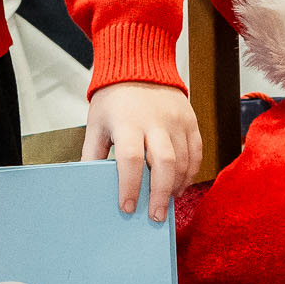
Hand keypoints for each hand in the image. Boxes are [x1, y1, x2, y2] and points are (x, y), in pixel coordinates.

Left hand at [84, 81, 203, 223]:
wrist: (140, 66)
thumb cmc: (114, 99)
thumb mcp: (96, 123)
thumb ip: (93, 154)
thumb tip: (88, 184)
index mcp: (127, 122)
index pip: (130, 159)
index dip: (130, 186)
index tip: (127, 207)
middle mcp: (155, 121)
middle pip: (164, 163)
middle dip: (160, 194)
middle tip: (156, 217)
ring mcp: (177, 120)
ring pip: (183, 160)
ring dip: (177, 186)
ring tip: (167, 203)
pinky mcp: (190, 120)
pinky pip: (196, 152)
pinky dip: (190, 172)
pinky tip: (180, 185)